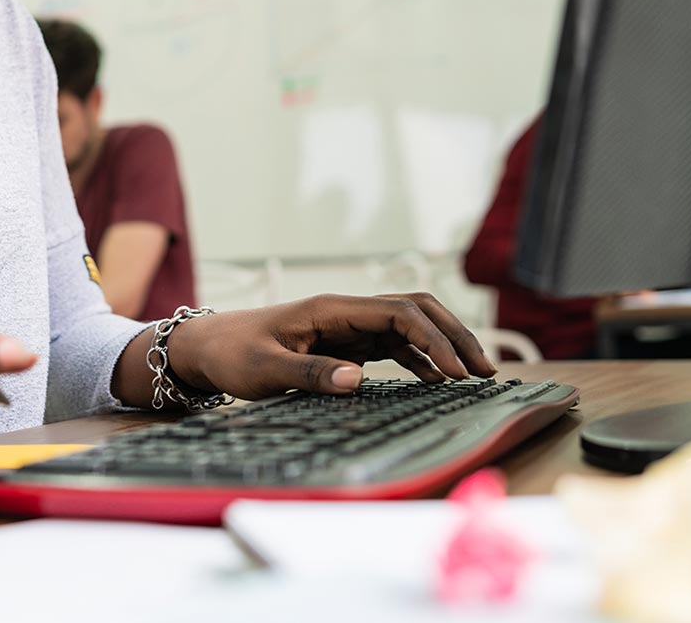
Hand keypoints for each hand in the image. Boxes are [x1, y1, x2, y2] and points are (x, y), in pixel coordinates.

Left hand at [161, 293, 495, 401]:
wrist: (206, 348)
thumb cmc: (232, 354)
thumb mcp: (264, 369)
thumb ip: (309, 374)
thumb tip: (356, 379)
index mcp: (331, 309)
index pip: (398, 313)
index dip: (433, 340)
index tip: (455, 373)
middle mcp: (346, 312)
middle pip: (415, 310)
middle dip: (453, 335)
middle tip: (484, 370)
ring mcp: (347, 326)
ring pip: (409, 325)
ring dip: (443, 346)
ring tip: (474, 377)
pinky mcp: (344, 343)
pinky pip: (393, 345)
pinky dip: (420, 359)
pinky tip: (438, 380)